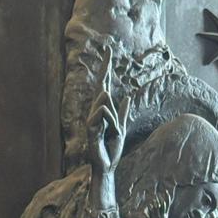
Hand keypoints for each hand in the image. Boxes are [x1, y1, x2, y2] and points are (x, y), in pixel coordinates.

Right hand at [85, 49, 128, 175]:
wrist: (107, 166)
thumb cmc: (112, 148)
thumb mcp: (121, 128)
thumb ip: (122, 114)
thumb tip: (125, 98)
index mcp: (102, 110)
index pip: (104, 85)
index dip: (106, 68)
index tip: (109, 51)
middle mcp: (95, 112)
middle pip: (101, 87)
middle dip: (105, 70)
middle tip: (110, 56)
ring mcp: (92, 120)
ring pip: (103, 102)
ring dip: (109, 106)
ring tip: (111, 114)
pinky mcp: (91, 130)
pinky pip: (100, 115)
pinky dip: (107, 115)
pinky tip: (108, 118)